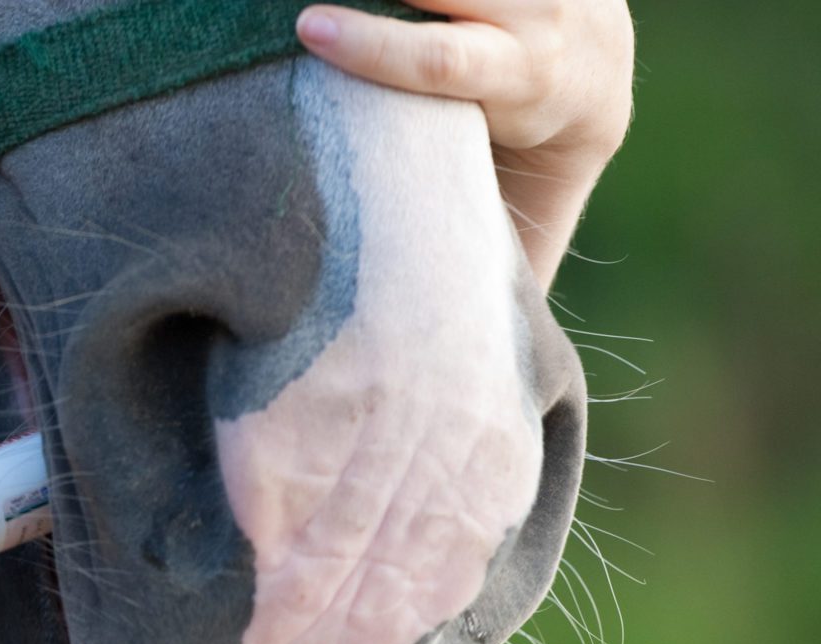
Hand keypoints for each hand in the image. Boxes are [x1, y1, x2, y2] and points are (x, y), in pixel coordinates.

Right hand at [297, 0, 634, 284]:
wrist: (597, 66)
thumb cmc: (529, 164)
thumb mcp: (527, 204)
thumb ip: (493, 256)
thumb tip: (454, 352)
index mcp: (537, 84)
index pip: (447, 60)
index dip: (376, 47)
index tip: (309, 30)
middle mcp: (540, 13)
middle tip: (302, 7)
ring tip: (316, 4)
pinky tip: (353, 0)